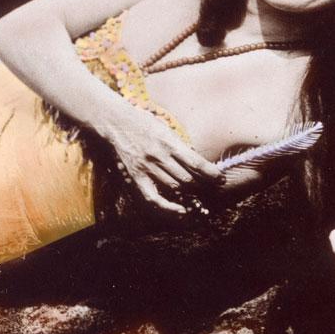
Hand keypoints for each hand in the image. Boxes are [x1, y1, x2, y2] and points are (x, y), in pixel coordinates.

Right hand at [98, 110, 222, 215]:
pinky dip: (168, 207)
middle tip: (213, 190)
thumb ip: (179, 146)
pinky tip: (181, 211)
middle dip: (204, 186)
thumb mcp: (165, 128)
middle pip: (188, 178)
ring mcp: (147, 168)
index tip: (220, 179)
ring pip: (175, 188)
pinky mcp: (136, 177)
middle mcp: (159, 156)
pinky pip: (153, 198)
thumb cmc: (142, 122)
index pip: (196, 162)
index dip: (211, 173)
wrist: (114, 121)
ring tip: (200, 198)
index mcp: (169, 142)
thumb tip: (196, 162)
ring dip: (190, 195)